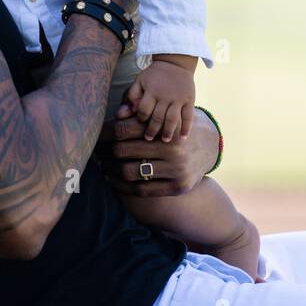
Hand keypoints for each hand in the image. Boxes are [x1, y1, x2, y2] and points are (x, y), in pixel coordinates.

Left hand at [95, 106, 219, 196]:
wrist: (210, 146)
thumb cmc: (175, 127)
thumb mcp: (163, 115)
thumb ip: (139, 115)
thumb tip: (115, 115)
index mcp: (165, 125)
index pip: (123, 129)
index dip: (104, 133)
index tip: (95, 136)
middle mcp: (173, 148)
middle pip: (123, 150)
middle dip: (105, 152)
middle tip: (96, 152)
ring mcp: (177, 169)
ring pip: (129, 172)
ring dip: (110, 170)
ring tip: (104, 166)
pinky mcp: (178, 187)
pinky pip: (142, 190)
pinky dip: (123, 186)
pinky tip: (115, 180)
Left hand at [125, 56, 196, 141]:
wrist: (176, 63)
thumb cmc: (154, 75)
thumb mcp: (140, 81)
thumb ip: (131, 97)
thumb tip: (121, 114)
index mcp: (152, 91)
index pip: (144, 110)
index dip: (141, 118)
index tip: (141, 123)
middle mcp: (165, 96)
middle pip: (158, 117)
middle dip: (152, 130)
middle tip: (148, 138)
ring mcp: (178, 98)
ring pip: (172, 119)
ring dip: (168, 131)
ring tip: (165, 140)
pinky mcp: (189, 99)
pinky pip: (188, 116)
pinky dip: (186, 127)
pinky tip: (183, 137)